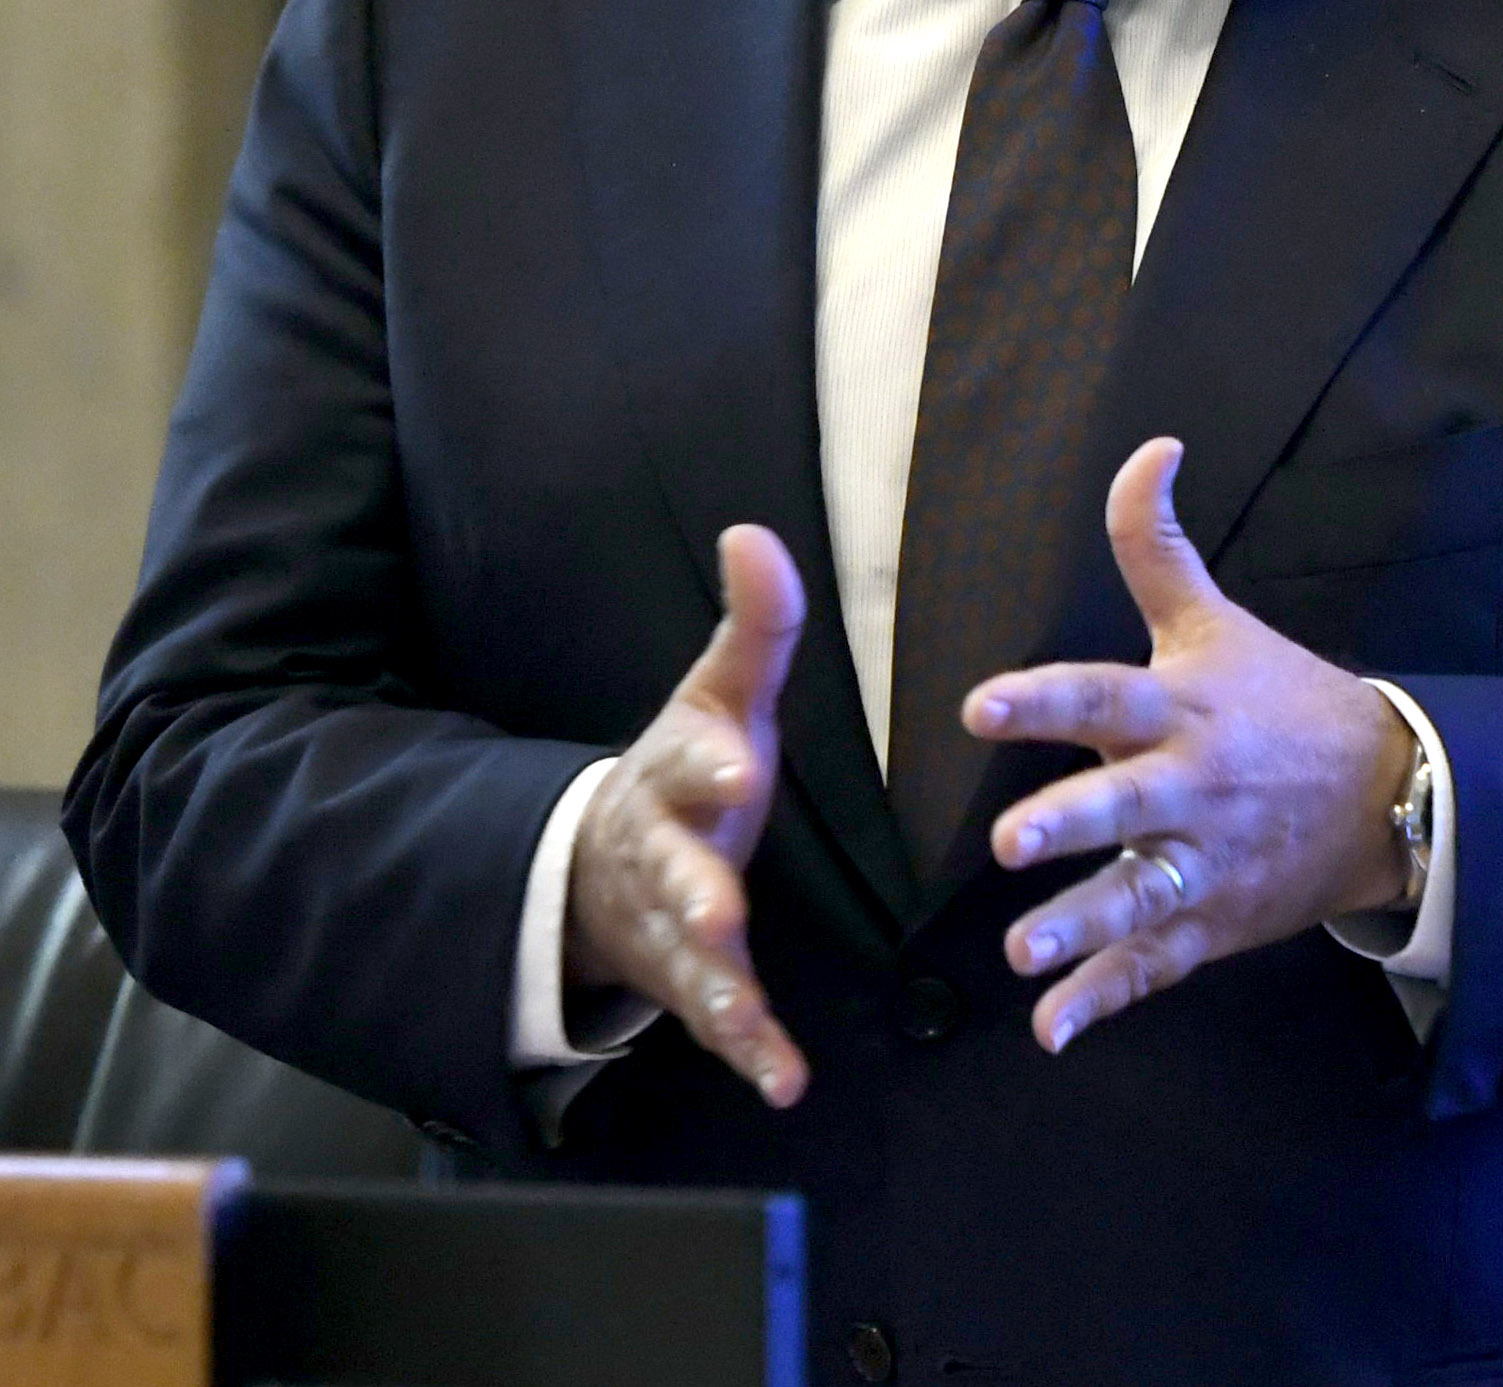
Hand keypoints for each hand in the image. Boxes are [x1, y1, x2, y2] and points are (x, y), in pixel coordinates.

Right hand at [562, 524, 810, 1106]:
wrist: (604, 862)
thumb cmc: (692, 765)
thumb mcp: (723, 694)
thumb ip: (756, 624)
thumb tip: (755, 531)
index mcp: (678, 774)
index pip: (690, 762)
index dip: (710, 763)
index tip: (738, 763)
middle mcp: (663, 854)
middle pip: (672, 872)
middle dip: (692, 890)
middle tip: (716, 909)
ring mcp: (670, 925)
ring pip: (687, 958)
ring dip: (716, 987)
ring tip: (746, 1017)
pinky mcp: (691, 982)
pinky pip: (720, 1021)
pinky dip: (751, 1052)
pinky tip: (785, 1084)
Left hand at [971, 438, 1414, 1049]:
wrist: (1394, 793)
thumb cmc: (1284, 699)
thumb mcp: (1220, 621)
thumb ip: (1157, 545)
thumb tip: (1150, 446)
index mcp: (1184, 708)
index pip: (1105, 697)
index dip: (1045, 699)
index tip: (981, 704)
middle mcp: (1192, 786)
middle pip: (1126, 803)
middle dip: (1070, 823)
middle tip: (1009, 841)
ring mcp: (1206, 861)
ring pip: (1138, 898)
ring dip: (1081, 926)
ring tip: (1021, 954)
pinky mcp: (1214, 923)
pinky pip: (1156, 966)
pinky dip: (1107, 999)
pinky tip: (1054, 1028)